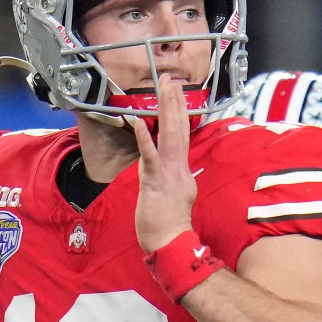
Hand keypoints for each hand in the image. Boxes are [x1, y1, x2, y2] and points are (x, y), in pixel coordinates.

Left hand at [128, 60, 198, 252]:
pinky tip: (139, 122)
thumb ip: (174, 177)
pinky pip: (149, 157)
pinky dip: (144, 139)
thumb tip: (170, 167)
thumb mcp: (177, 196)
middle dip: (175, 101)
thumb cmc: (170, 225)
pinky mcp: (155, 181)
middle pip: (178, 128)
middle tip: (171, 79)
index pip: (182, 135)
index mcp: (182, 169)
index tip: (178, 93)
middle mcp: (178, 167)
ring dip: (166, 110)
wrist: (170, 242)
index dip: (181, 112)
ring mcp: (168, 173)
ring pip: (168, 135)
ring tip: (165, 88)